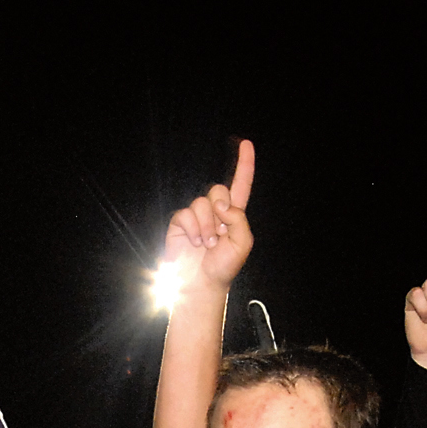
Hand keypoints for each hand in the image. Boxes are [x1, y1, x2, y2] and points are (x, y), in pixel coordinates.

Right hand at [163, 140, 255, 300]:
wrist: (201, 284)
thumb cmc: (223, 267)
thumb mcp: (242, 243)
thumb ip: (238, 219)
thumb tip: (220, 205)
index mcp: (234, 214)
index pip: (241, 183)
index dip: (244, 163)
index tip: (246, 143)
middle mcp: (215, 211)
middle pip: (218, 189)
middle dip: (220, 209)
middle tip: (219, 234)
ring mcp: (197, 216)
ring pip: (202, 202)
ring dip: (206, 226)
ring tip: (205, 245)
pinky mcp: (180, 223)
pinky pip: (186, 214)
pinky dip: (192, 229)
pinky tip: (193, 243)